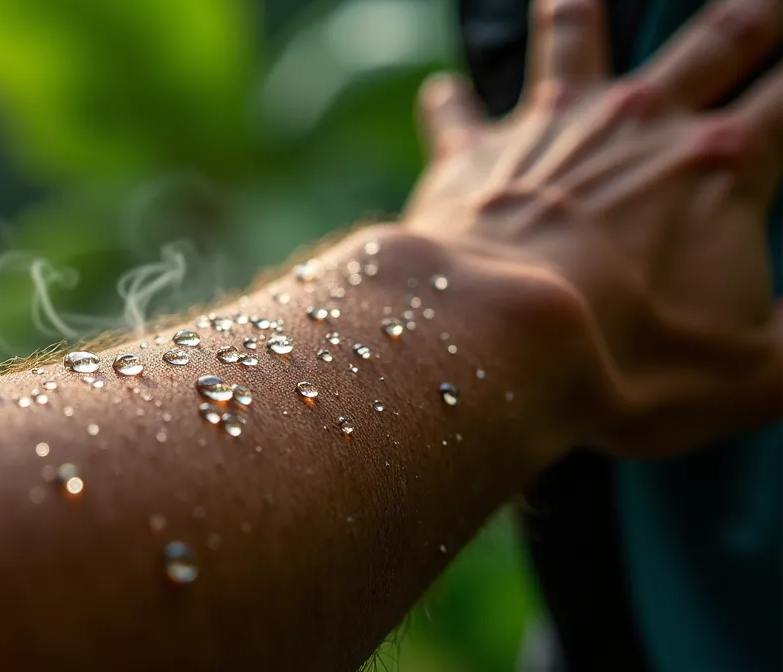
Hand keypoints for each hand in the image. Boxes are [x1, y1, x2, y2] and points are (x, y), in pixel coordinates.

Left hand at [401, 0, 782, 455]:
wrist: (500, 340)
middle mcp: (642, 123)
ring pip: (574, 38)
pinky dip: (449, 102)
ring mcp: (552, 126)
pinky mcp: (472, 154)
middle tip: (764, 1)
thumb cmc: (628, 361)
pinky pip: (456, 113)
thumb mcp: (753, 373)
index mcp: (725, 166)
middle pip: (716, 38)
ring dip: (581, 10)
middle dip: (754, 12)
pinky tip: (440, 91)